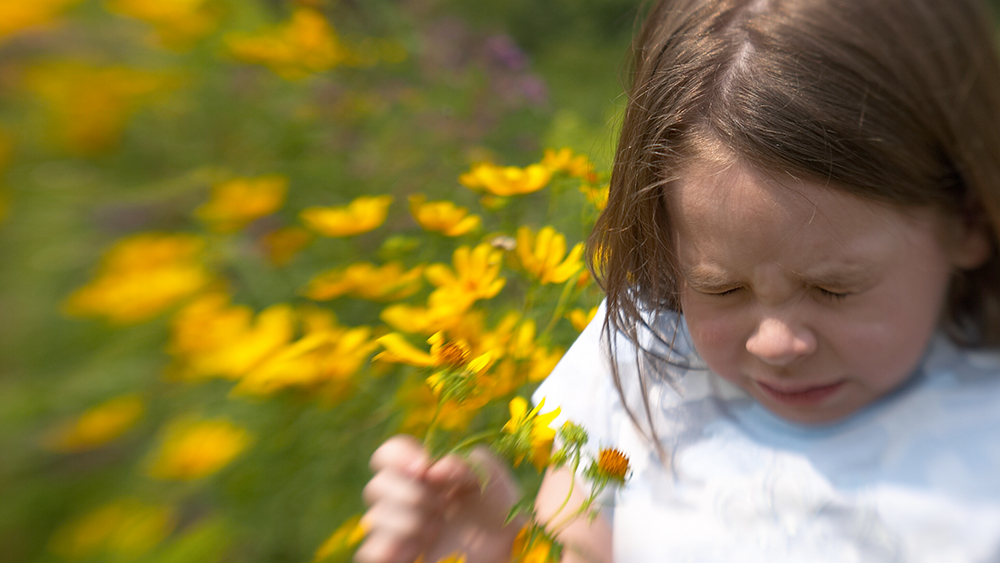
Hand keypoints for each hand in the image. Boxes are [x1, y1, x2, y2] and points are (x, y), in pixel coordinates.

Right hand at [356, 435, 524, 562]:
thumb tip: (434, 468)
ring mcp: (398, 530)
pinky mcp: (396, 556)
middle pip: (376, 485)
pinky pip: (369, 552)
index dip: (399, 456)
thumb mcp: (497, 483)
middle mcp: (406, 498)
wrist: (506, 555)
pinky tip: (414, 549)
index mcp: (425, 473)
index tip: (424, 469)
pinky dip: (388, 549)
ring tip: (436, 530)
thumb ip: (472, 463)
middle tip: (440, 505)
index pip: (389, 453)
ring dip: (407, 522)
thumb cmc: (501, 515)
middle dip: (409, 493)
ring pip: (373, 518)